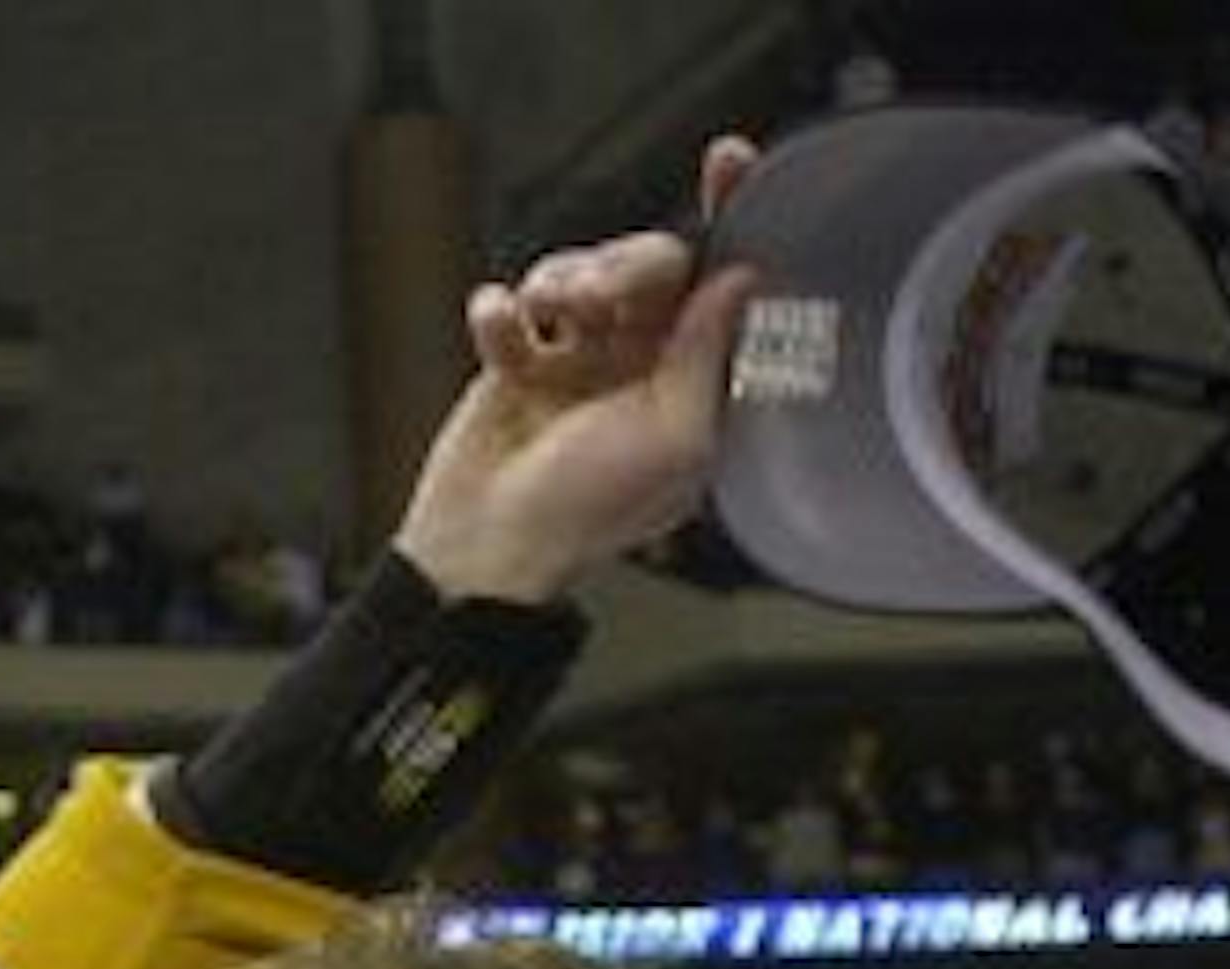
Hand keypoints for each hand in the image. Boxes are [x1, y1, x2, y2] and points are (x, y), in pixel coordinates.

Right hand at [395, 133, 759, 603]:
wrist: (488, 544)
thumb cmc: (587, 510)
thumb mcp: (675, 440)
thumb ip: (709, 358)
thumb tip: (741, 281)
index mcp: (693, 386)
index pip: (722, 288)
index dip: (730, 221)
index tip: (730, 163)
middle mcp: (642, 366)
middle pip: (651, 261)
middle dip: (623, 265)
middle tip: (595, 303)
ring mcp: (579, 360)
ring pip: (581, 268)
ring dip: (561, 281)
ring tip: (545, 323)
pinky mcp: (519, 358)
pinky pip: (514, 299)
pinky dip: (501, 315)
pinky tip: (500, 340)